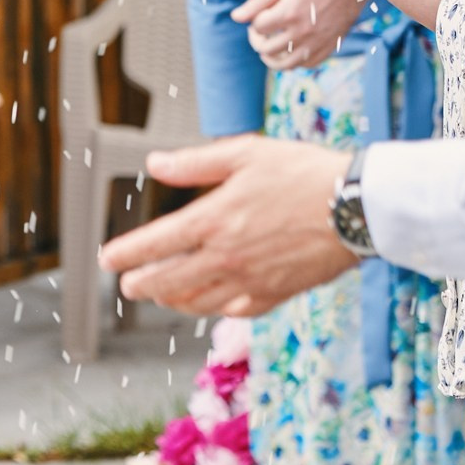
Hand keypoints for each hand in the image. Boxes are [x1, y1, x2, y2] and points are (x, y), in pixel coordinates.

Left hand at [97, 138, 355, 315]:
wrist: (359, 206)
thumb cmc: (304, 172)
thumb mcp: (245, 153)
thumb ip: (195, 163)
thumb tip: (154, 164)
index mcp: (214, 220)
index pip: (155, 244)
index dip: (125, 253)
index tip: (106, 259)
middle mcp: (227, 257)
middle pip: (170, 280)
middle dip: (142, 285)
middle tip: (126, 287)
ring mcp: (252, 280)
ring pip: (200, 301)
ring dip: (173, 300)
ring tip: (160, 296)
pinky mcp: (279, 293)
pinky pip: (237, 310)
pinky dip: (215, 309)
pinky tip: (209, 305)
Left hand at [233, 0, 365, 70]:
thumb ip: (258, 1)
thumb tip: (236, 17)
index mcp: (288, 13)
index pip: (258, 28)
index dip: (253, 22)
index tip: (258, 15)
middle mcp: (302, 32)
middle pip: (267, 49)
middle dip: (257, 41)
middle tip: (259, 32)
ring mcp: (317, 42)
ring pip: (286, 64)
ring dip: (271, 59)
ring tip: (267, 50)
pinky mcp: (330, 46)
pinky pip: (308, 64)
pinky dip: (295, 61)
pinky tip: (291, 51)